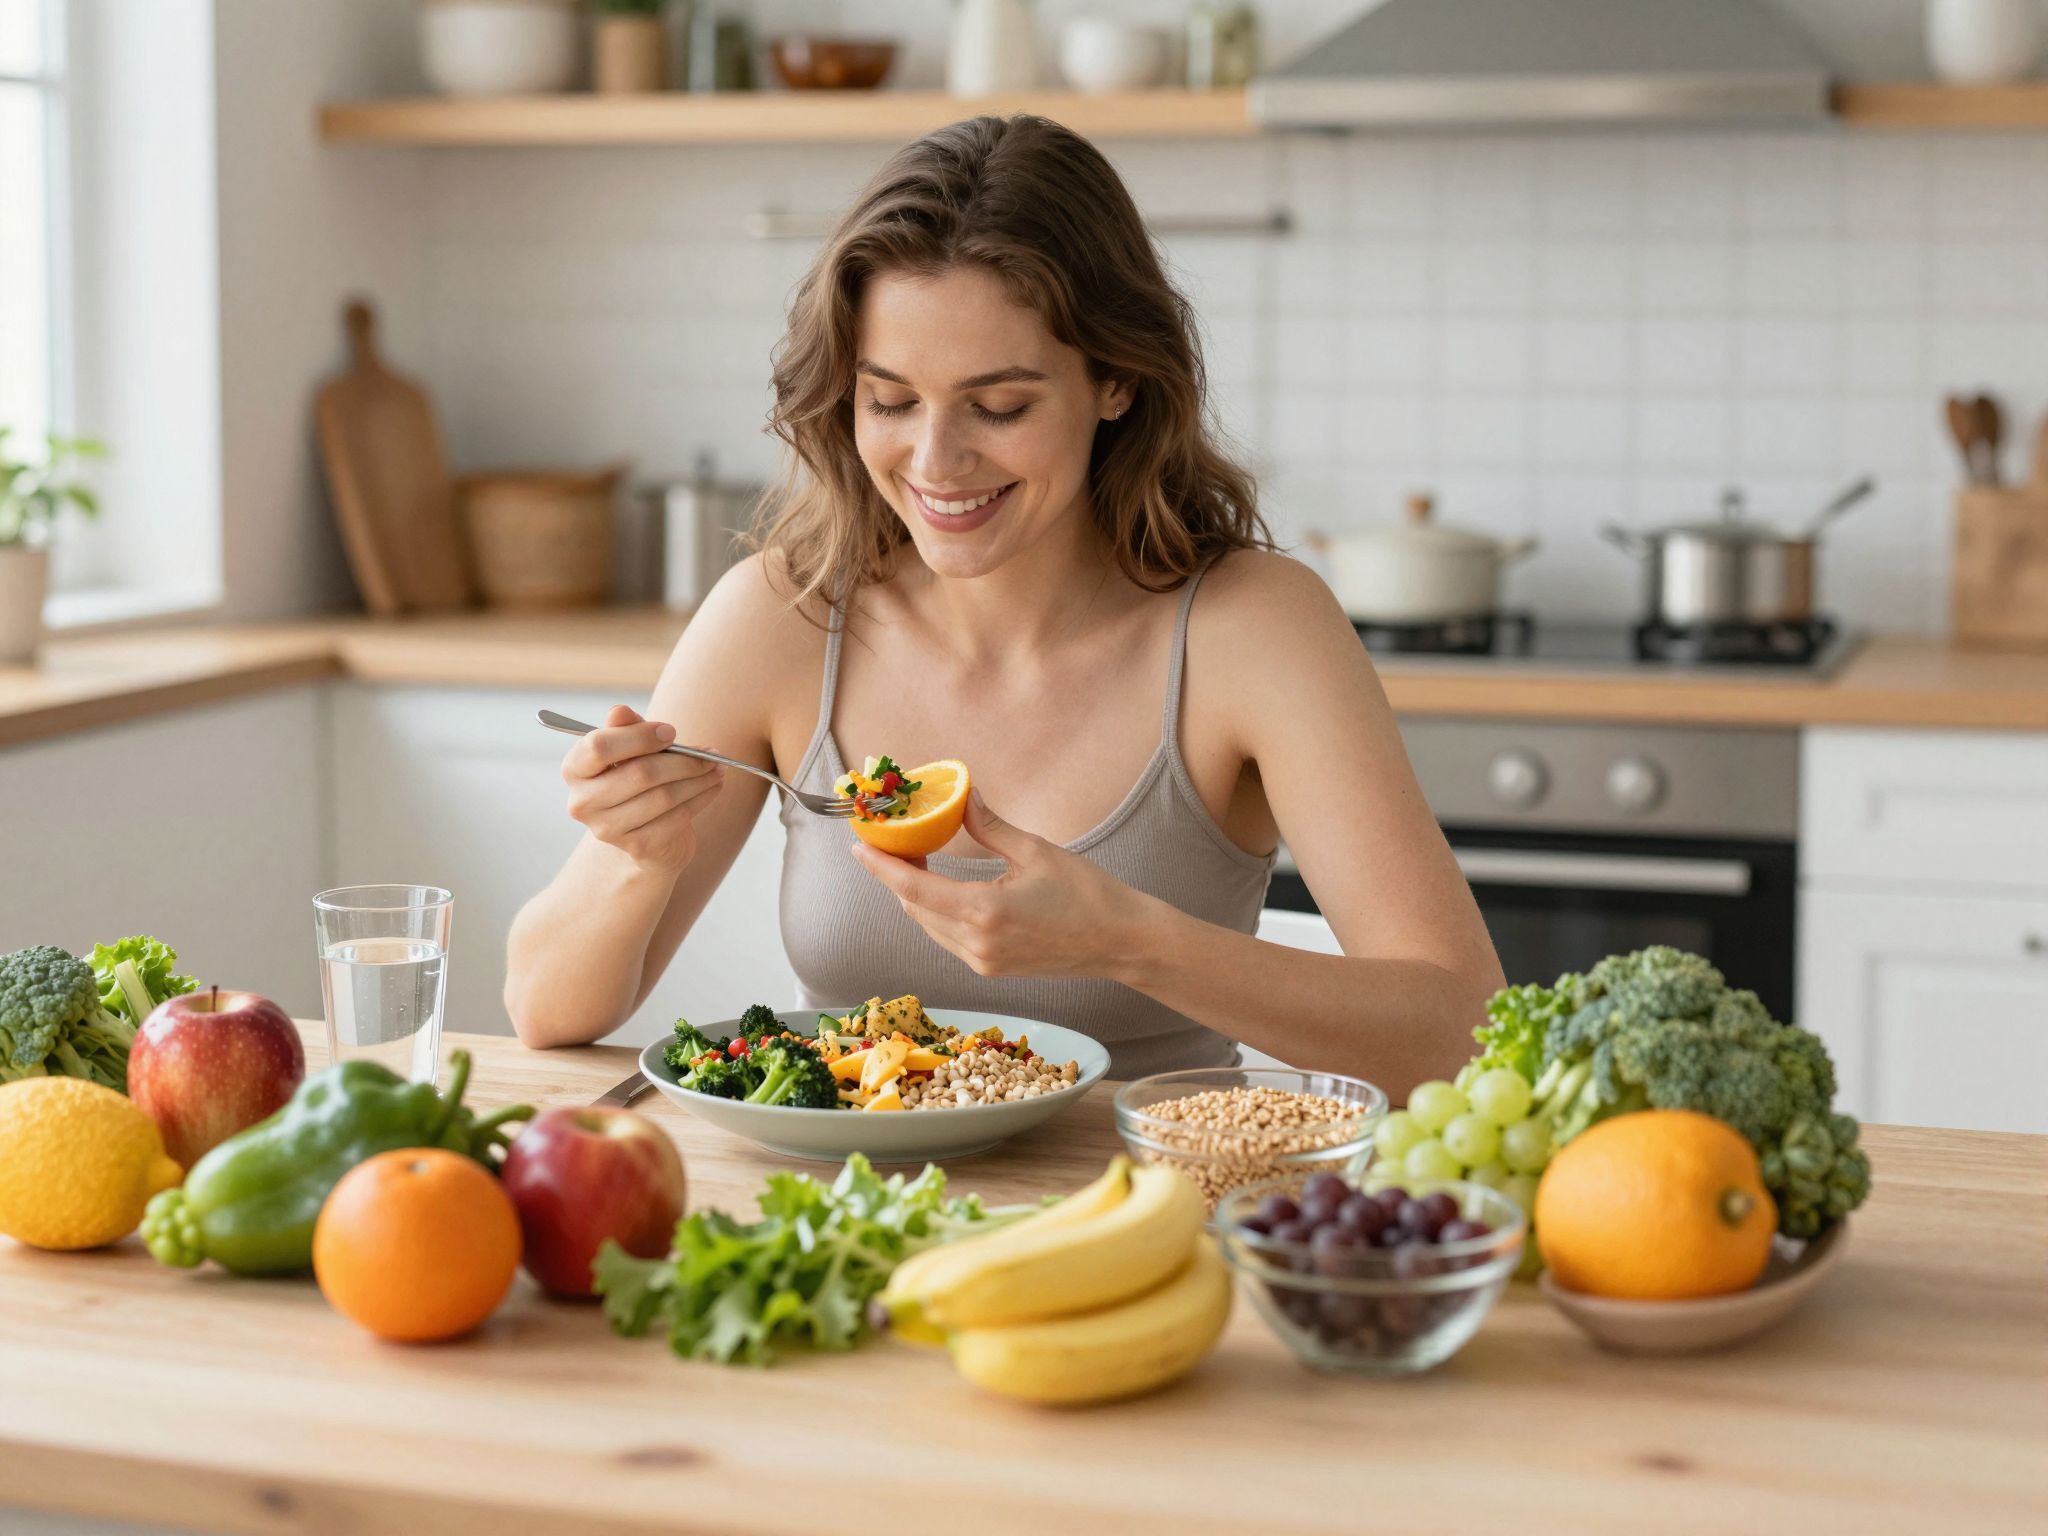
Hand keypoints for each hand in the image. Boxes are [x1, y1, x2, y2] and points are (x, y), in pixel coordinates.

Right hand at [560, 704, 724, 874]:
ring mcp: (607, 829)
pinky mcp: (636, 847)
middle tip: (710, 753)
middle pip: (640, 773)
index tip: (671, 732)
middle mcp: (582, 802)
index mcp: (574, 769)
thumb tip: (619, 711)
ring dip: (698, 779)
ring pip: (663, 797)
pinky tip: (713, 787)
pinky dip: (701, 799)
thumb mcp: (630, 749)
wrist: (644, 831)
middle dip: (683, 761)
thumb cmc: (636, 777)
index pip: (599, 746)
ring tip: (717, 767)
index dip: (639, 736)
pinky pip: (676, 818)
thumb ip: (627, 729)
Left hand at [849, 791, 1153, 980]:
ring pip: (929, 926)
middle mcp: (976, 944)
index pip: (912, 890)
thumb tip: (962, 795)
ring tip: (914, 859)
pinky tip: (943, 888)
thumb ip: (990, 827)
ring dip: (916, 896)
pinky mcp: (992, 968)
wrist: (1120, 942)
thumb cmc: (1087, 894)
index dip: (880, 867)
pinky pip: (948, 938)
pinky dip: (936, 912)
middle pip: (915, 908)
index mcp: (984, 914)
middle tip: (891, 840)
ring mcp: (983, 961)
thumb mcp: (1037, 851)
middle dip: (896, 876)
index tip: (858, 846)